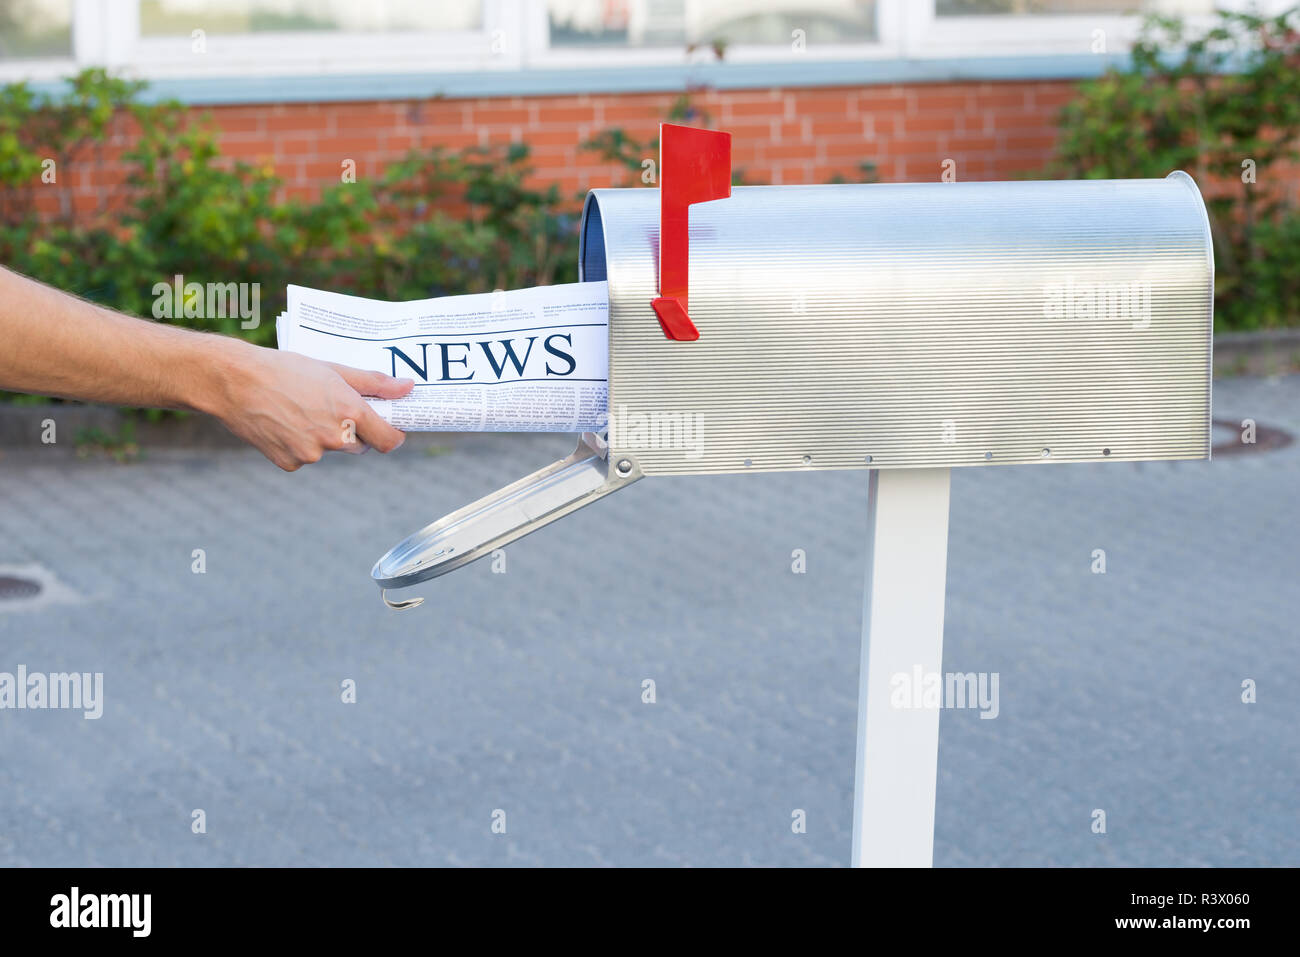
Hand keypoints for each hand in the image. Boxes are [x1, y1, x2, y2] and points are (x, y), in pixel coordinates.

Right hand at [204, 339, 414, 470]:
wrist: (234, 382)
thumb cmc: (284, 369)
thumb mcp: (333, 370)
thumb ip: (373, 383)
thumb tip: (407, 388)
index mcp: (350, 414)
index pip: (389, 441)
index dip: (393, 435)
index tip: (390, 427)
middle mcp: (334, 439)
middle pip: (359, 446)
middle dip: (353, 431)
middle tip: (332, 407)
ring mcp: (311, 454)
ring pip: (329, 450)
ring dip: (323, 436)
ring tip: (300, 409)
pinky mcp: (290, 463)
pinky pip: (304, 457)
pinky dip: (299, 444)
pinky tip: (283, 422)